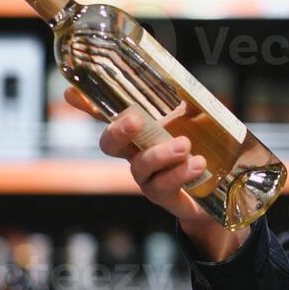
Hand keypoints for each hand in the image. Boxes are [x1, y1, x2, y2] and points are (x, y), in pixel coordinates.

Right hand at [63, 87, 249, 260]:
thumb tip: (189, 96)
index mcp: (140, 134)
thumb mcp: (198, 125)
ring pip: (140, 165)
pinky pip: (163, 185)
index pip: (109, 117)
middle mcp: (136, 155)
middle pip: (110, 144)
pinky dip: (180, 173)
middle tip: (134, 120)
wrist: (217, 193)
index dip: (88, 106)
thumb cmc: (200, 151)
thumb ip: (190, 110)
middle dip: (118, 131)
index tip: (70, 93)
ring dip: (160, 153)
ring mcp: (147, 178)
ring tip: (184, 145)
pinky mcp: (163, 197)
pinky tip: (197, 164)